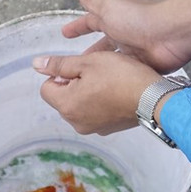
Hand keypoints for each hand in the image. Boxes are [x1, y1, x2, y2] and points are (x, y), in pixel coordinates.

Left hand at [33, 51, 162, 134]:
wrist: (153, 98)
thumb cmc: (122, 77)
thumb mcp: (88, 62)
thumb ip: (59, 64)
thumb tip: (36, 64)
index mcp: (66, 105)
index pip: (46, 87)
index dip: (60, 73)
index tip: (79, 67)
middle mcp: (75, 122)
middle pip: (62, 98)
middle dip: (74, 83)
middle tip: (96, 71)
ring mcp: (92, 128)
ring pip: (79, 104)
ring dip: (87, 92)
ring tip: (108, 81)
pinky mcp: (107, 129)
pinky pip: (95, 112)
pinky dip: (100, 102)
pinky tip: (116, 92)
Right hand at [62, 0, 190, 73]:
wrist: (169, 35)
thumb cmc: (141, 18)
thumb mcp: (109, 7)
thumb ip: (93, 0)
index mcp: (115, 18)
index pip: (92, 22)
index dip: (78, 27)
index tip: (67, 32)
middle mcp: (125, 33)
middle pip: (104, 45)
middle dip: (91, 52)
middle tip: (76, 61)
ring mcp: (135, 51)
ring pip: (115, 61)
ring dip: (104, 68)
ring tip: (90, 77)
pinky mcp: (144, 65)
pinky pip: (128, 72)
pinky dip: (119, 77)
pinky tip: (110, 83)